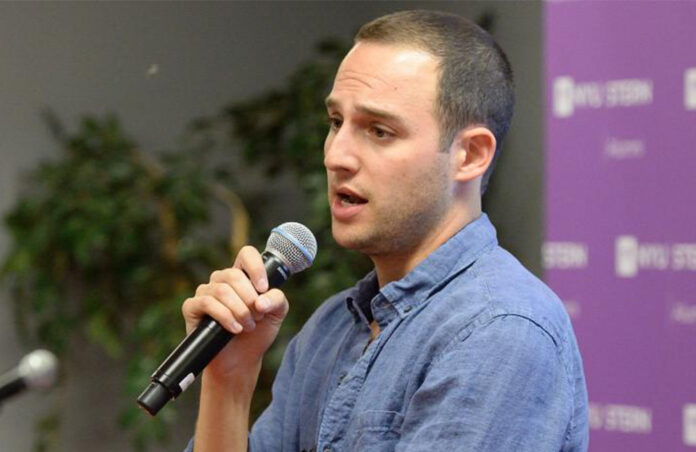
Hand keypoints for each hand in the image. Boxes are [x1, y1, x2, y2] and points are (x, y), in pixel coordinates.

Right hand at [181, 246, 289, 382]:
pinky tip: (234, 328)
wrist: (241, 360)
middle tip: (257, 316)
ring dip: (239, 310)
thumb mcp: (276, 314)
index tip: (263, 287)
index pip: (246, 254)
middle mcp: (222, 280)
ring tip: (248, 326)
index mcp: (242, 276)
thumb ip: (277, 300)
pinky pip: (206, 303)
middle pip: (234, 275)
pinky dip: (224, 316)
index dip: (255, 267)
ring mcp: (205, 292)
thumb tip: (262, 299)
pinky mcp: (192, 307)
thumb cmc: (258, 333)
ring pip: (221, 290)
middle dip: (249, 298)